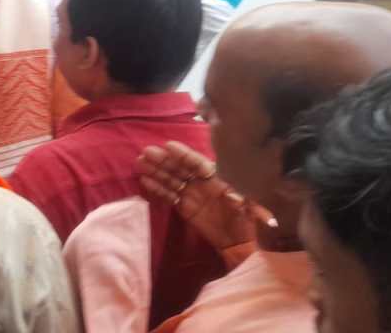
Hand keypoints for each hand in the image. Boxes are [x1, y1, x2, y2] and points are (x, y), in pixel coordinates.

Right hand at [136, 141, 259, 251]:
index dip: (184, 154)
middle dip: (164, 160)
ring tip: (140, 162)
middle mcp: (202, 184)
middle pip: (180, 169)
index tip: (169, 146)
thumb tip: (234, 197)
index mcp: (217, 180)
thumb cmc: (247, 224)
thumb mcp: (250, 210)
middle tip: (146, 152)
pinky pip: (169, 195)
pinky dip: (157, 188)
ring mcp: (192, 195)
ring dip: (156, 171)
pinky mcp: (185, 208)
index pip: (198, 163)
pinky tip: (145, 181)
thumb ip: (244, 202)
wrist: (240, 244)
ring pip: (171, 180)